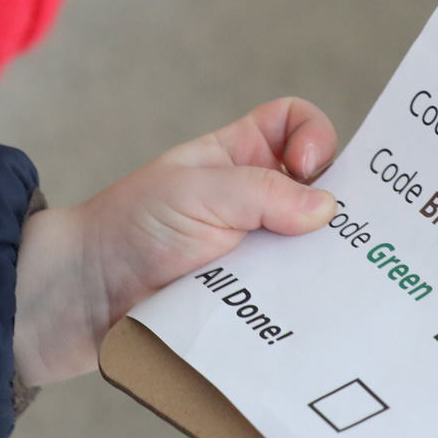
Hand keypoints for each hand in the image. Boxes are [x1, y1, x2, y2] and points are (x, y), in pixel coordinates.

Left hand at [13, 98, 338, 386]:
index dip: (314, 136)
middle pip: (322, 190)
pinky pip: (295, 297)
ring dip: (325, 262)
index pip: (297, 126)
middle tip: (350, 233)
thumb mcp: (193, 193)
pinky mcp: (255, 300)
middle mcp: (257, 201)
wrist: (87, 297)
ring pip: (315, 249)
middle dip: (340, 207)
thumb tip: (326, 208)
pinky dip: (308, 303)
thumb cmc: (129, 227)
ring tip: (334, 278)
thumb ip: (259, 192)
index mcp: (241, 157)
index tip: (306, 166)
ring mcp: (259, 253)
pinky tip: (316, 311)